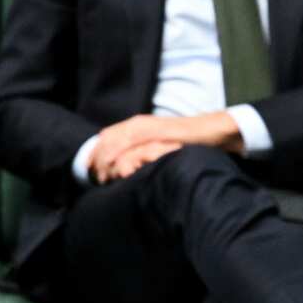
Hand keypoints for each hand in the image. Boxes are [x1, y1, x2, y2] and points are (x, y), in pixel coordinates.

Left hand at [89, 112, 240, 183]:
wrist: (212, 131)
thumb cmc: (189, 142)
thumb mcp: (160, 146)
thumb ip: (144, 150)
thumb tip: (127, 167)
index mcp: (137, 125)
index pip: (106, 137)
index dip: (95, 154)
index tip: (90, 172)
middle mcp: (139, 123)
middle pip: (106, 140)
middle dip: (96, 160)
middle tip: (95, 179)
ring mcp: (147, 126)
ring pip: (114, 140)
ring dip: (104, 159)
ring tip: (103, 178)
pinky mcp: (156, 131)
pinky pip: (131, 141)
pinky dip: (119, 153)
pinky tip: (115, 166)